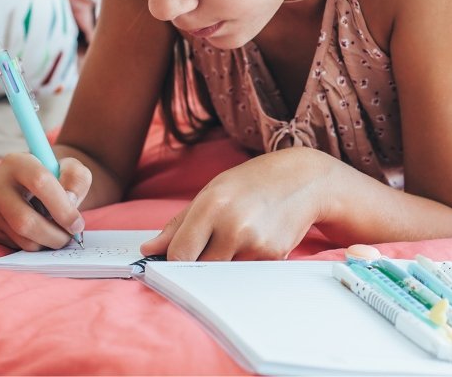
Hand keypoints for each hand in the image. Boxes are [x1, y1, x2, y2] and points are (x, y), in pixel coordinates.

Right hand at [0, 152, 90, 250]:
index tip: (77, 224)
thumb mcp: (72, 169)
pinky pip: (15, 246)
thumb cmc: (58, 176)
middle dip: (54, 234)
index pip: (40, 182)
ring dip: (47, 242)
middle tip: (71, 237)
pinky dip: (36, 245)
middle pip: (24, 220)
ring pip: (20, 237)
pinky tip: (44, 233)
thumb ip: (76, 180)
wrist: (35, 185)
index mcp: (16, 162)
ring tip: (60, 234)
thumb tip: (69, 203)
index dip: (62, 207)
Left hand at [141, 148, 328, 260]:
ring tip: (238, 234)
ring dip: (225, 262)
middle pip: (199, 268)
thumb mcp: (211, 191)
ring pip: (223, 273)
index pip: (179, 253)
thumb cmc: (251, 183)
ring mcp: (255, 244)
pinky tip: (257, 237)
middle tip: (212, 241)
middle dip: (200, 261)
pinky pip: (247, 272)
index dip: (172, 260)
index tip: (174, 259)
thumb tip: (149, 250)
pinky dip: (246, 261)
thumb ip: (178, 224)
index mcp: (211, 206)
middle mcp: (233, 226)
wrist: (302, 179)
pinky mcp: (274, 257)